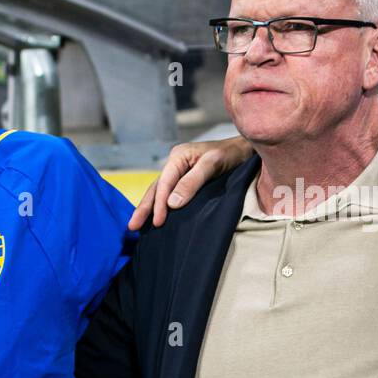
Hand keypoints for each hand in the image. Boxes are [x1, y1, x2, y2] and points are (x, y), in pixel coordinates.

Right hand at [128, 136, 253, 230]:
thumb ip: (192, 182)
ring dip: (149, 207)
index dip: (159, 204)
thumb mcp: (212, 165)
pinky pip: (168, 193)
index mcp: (178, 156)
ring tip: (137, 224)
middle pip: (156, 188)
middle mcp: (175, 163)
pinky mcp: (186, 179)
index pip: (164, 184)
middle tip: (132, 226)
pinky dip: (160, 205)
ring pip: (159, 191)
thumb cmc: (231, 154)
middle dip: (144, 207)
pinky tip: (155, 215)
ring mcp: (180, 171)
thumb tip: (172, 204)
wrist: (244, 150)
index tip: (158, 222)